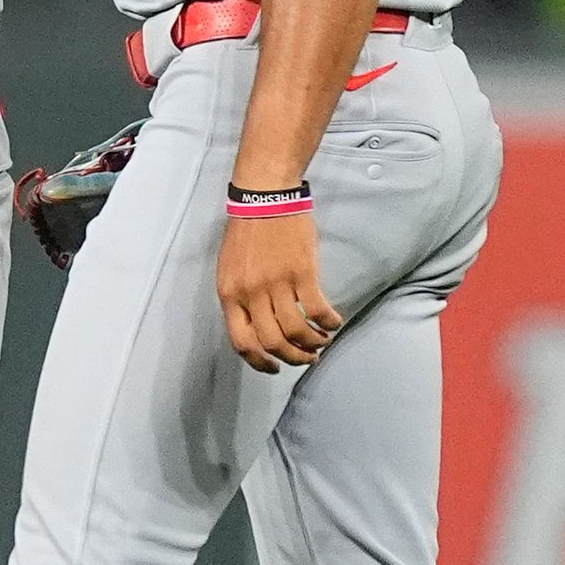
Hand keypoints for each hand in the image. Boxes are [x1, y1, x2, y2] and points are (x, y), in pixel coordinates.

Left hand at [217, 208, 341, 372]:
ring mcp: (277, 284)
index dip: (259, 361)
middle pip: (272, 342)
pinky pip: (318, 309)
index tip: (274, 367)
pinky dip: (328, 322)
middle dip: (291, 358)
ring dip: (312, 343)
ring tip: (321, 342)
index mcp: (229, 294)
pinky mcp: (302, 272)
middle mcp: (251, 294)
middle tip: (306, 358)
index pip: (241, 342)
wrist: (264, 197)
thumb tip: (254, 326)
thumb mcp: (230, 269)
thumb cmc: (247, 232)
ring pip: (296, 331)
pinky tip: (334, 322)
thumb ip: (239, 298)